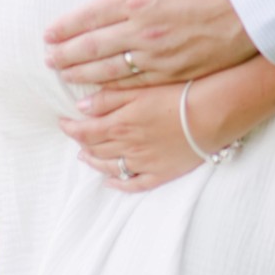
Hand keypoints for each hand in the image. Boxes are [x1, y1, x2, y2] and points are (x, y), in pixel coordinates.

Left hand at [43, 0, 255, 85]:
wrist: (252, 1)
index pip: (89, 16)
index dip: (65, 27)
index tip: (49, 35)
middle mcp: (141, 29)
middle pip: (92, 46)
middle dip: (66, 54)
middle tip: (48, 61)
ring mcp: (157, 54)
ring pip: (109, 69)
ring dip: (83, 74)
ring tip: (66, 76)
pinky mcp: (175, 72)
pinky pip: (136, 84)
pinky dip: (114, 89)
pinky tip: (101, 92)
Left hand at [59, 80, 213, 191]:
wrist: (212, 114)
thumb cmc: (179, 95)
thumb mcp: (140, 90)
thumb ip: (109, 98)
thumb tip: (81, 107)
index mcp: (120, 124)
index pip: (85, 131)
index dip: (70, 128)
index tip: (63, 122)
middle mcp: (127, 147)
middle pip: (95, 150)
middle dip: (82, 143)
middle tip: (76, 135)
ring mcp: (143, 163)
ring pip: (110, 167)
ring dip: (94, 162)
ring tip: (85, 156)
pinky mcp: (160, 173)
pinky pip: (133, 184)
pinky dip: (119, 184)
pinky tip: (111, 182)